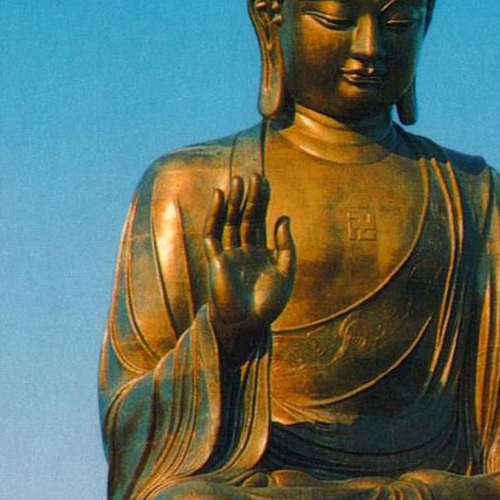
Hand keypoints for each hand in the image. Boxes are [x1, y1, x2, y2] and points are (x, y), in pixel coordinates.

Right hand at [203, 174, 294, 358]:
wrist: (247, 324)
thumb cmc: (268, 304)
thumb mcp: (286, 272)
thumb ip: (287, 246)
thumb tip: (284, 217)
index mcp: (260, 252)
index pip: (260, 221)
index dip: (262, 201)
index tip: (265, 182)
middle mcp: (243, 250)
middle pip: (244, 217)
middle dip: (249, 197)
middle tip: (254, 176)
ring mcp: (228, 254)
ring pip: (228, 221)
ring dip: (232, 201)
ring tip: (238, 180)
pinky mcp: (215, 259)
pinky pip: (212, 233)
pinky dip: (214, 215)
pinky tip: (219, 197)